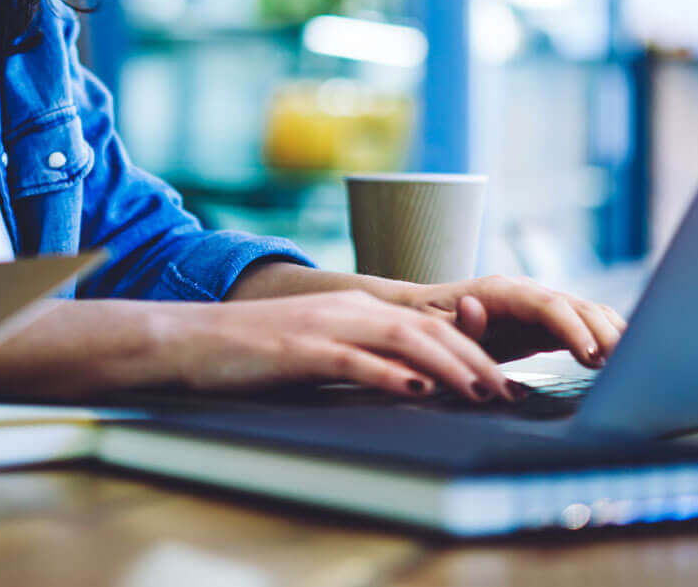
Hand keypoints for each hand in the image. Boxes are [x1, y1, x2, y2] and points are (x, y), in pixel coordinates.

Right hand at [156, 290, 524, 402]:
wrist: (192, 340)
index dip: (472, 351)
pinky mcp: (299, 348)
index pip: (429, 325)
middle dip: (474, 359)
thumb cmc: (255, 353)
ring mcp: (324, 326)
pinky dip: (389, 373)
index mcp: (357, 307)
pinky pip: (354, 359)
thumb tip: (413, 385)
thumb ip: (364, 359)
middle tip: (506, 391)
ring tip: (478, 391)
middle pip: (427, 328)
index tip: (502, 381)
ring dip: (447, 365)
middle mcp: (349, 308)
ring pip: (402, 339)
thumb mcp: (320, 350)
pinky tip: (415, 388)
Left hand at [401, 275, 626, 366]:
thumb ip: (459, 325)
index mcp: (501, 292)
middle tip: (628, 365)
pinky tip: (625, 357)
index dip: (574, 329)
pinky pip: (583, 323)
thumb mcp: (437, 329)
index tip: (594, 357)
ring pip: (586, 312)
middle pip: (575, 306)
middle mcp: (525, 292)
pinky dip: (606, 336)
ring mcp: (538, 303)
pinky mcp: (545, 321)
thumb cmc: (428, 326)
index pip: (548, 306)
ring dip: (612, 334)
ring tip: (635, 363)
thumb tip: (474, 308)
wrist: (422, 315)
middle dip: (604, 334)